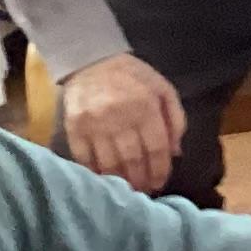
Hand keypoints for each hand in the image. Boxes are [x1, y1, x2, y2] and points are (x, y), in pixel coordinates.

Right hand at [63, 53, 185, 194]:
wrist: (91, 60)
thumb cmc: (132, 77)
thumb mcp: (163, 89)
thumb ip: (175, 119)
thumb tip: (175, 153)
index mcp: (145, 106)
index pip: (156, 148)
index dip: (160, 170)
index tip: (160, 183)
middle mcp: (119, 117)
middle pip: (133, 160)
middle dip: (142, 180)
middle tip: (145, 190)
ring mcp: (94, 124)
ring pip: (110, 163)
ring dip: (121, 181)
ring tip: (127, 188)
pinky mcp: (74, 128)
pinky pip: (85, 158)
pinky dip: (96, 172)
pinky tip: (104, 179)